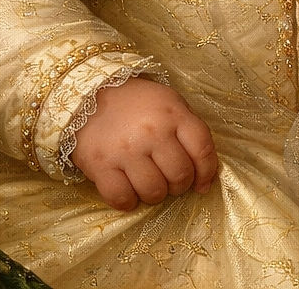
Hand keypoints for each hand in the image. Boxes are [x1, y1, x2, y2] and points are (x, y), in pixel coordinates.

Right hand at [71, 77, 217, 210]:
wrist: (91, 95)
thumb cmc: (138, 103)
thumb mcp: (171, 104)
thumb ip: (189, 131)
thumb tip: (204, 173)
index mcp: (174, 114)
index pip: (202, 149)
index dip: (207, 172)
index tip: (203, 184)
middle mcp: (153, 133)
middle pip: (180, 174)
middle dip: (181, 186)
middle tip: (173, 183)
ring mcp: (126, 151)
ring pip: (154, 191)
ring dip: (156, 195)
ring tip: (151, 187)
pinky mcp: (101, 166)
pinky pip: (122, 198)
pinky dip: (129, 203)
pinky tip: (130, 194)